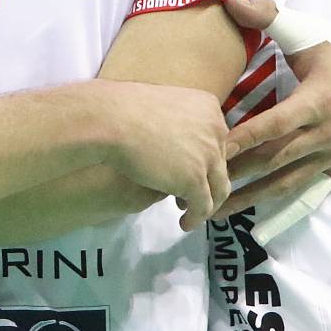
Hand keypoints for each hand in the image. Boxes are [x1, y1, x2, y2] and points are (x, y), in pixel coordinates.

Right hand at [99, 81, 231, 231]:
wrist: (111, 119)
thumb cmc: (124, 108)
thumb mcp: (162, 108)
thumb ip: (177, 124)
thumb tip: (179, 147)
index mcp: (209, 107)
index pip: (216, 141)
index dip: (202, 160)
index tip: (186, 170)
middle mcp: (216, 130)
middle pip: (219, 164)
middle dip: (204, 182)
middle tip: (185, 196)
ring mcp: (208, 155)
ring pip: (218, 188)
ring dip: (205, 204)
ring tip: (188, 213)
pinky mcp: (194, 179)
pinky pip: (203, 205)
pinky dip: (196, 217)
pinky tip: (184, 223)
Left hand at [215, 0, 330, 217]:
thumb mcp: (308, 30)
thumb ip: (269, 17)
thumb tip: (232, 0)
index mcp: (318, 101)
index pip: (274, 126)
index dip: (243, 139)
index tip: (211, 152)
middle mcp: (328, 134)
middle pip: (275, 160)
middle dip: (236, 175)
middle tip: (198, 187)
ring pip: (287, 183)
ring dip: (250, 199)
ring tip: (214, 209)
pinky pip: (308, 195)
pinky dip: (283, 213)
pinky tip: (257, 229)